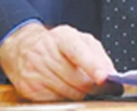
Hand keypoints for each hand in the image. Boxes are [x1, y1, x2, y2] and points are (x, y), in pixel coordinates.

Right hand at [0, 23, 115, 100]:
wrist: (24, 49)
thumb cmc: (58, 46)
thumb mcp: (79, 42)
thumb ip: (98, 56)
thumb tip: (112, 75)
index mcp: (62, 37)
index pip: (77, 51)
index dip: (92, 65)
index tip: (103, 77)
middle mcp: (46, 52)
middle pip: (76, 78)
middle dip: (94, 87)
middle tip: (103, 88)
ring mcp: (36, 70)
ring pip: (69, 92)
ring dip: (81, 94)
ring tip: (82, 87)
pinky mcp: (30, 88)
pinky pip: (57, 100)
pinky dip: (66, 98)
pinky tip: (64, 89)